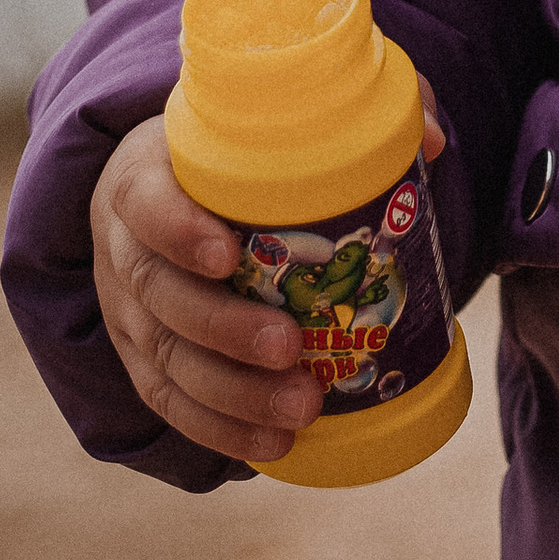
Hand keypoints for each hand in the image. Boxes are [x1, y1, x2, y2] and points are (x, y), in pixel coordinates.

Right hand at [89, 76, 445, 466]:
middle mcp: (124, 247)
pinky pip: (170, 403)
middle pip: (160, 295)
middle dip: (226, 330)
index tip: (228, 253)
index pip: (144, 200)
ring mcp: (127, 310)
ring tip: (302, 407)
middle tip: (290, 348)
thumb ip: (350, 112)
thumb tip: (434, 139)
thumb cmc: (230, 152)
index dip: (177, 229)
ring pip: (167, 361)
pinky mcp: (140, 359)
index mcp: (145, 175)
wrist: (156, 189)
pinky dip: (219, 430)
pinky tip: (271, 447)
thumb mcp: (268, 119)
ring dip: (233, 395)